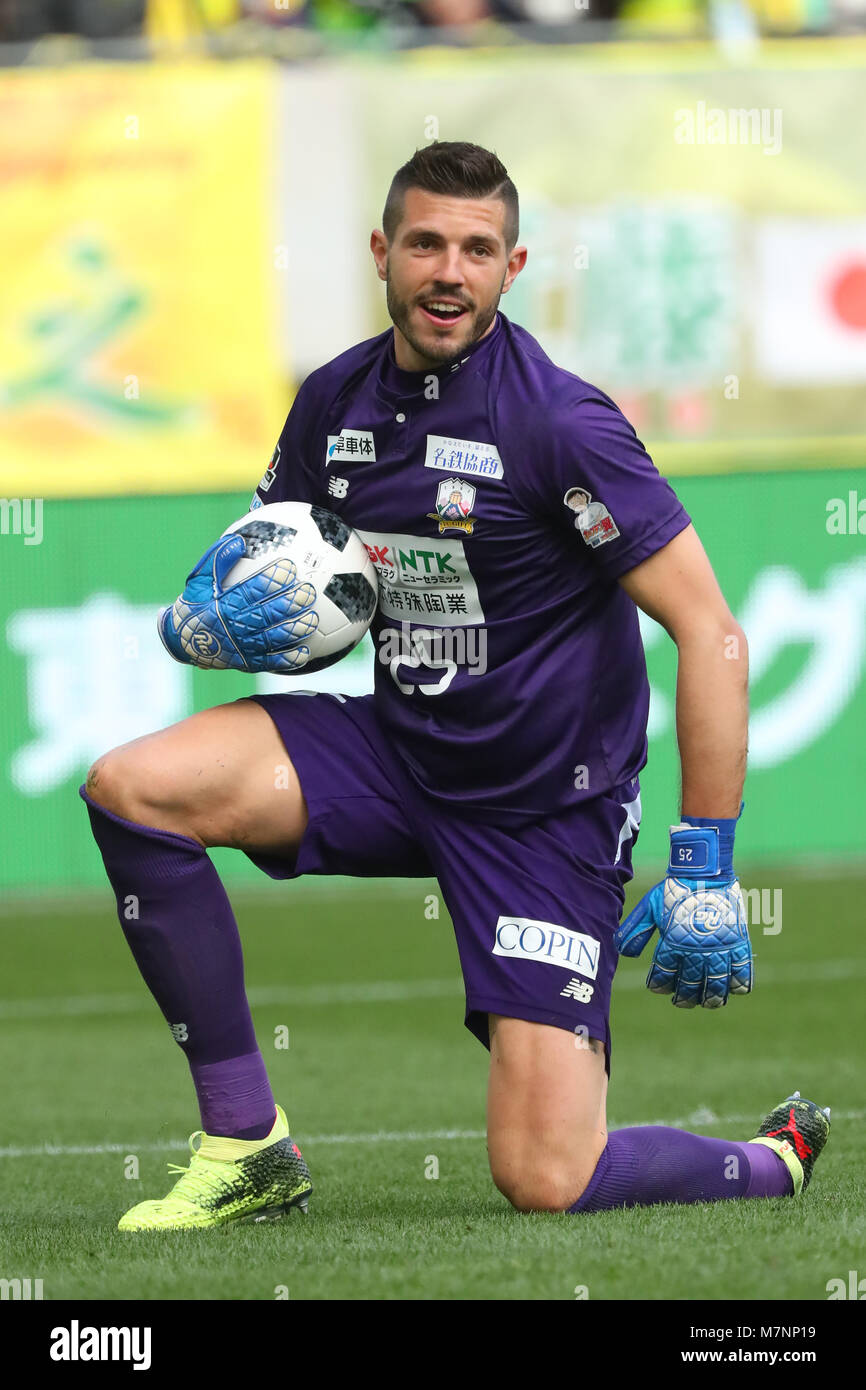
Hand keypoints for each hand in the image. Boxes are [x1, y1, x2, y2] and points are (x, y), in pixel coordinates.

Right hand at [157, 534, 317, 672]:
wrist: (183, 642)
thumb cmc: (196, 604)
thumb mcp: (199, 580)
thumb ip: (218, 560)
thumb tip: (239, 541)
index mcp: (222, 606)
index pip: (250, 591)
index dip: (270, 580)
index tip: (289, 567)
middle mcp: (233, 628)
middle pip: (266, 615)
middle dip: (289, 604)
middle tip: (308, 592)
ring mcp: (242, 647)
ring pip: (271, 639)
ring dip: (293, 630)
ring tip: (312, 620)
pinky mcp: (247, 662)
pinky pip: (270, 662)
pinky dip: (288, 659)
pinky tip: (306, 653)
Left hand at [613, 814, 751, 1007]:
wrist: (704, 872)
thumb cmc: (675, 889)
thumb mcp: (650, 907)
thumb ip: (636, 930)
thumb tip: (624, 952)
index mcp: (673, 942)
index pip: (663, 976)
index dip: (659, 985)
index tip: (658, 986)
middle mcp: (696, 950)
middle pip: (690, 986)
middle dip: (683, 997)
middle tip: (680, 1000)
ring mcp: (719, 948)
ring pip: (716, 985)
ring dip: (711, 998)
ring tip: (707, 1002)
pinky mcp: (739, 942)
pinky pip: (742, 972)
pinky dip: (739, 985)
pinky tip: (733, 990)